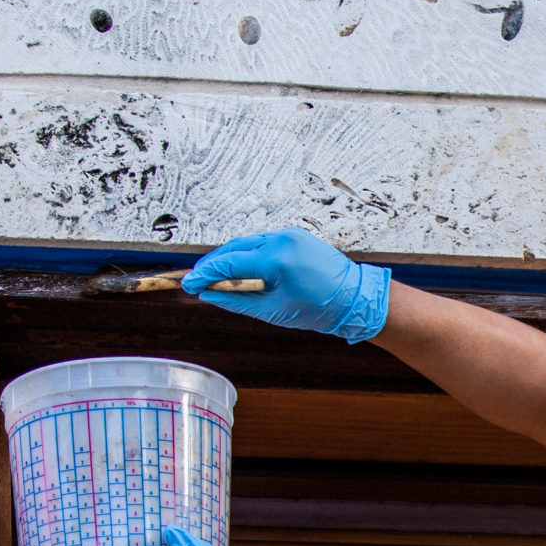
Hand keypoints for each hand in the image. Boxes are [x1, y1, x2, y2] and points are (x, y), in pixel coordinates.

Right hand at [183, 227, 390, 343]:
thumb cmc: (320, 309)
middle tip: (197, 280)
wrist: (356, 299)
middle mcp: (282, 239)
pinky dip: (247, 253)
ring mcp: (290, 234)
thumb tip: (209, 294)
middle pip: (234, 248)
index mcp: (277, 259)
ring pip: (247, 242)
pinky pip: (262, 241)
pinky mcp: (295, 235)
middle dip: (213, 264)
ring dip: (229, 258)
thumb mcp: (273, 311)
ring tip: (215, 276)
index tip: (189, 284)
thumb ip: (237, 300)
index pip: (229, 263)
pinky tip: (238, 267)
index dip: (205, 274)